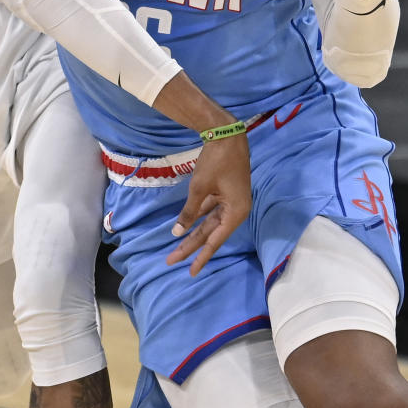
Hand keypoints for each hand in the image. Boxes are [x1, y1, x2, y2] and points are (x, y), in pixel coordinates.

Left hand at [166, 136, 251, 274]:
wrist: (227, 136)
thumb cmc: (216, 162)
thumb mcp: (199, 188)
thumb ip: (189, 212)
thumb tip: (177, 232)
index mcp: (235, 213)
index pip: (215, 241)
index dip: (201, 256)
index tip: (190, 271)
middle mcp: (235, 211)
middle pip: (210, 234)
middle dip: (191, 247)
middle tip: (171, 261)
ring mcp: (230, 203)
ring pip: (208, 224)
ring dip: (192, 235)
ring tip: (176, 250)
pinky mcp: (224, 195)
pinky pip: (208, 212)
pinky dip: (196, 219)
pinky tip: (183, 230)